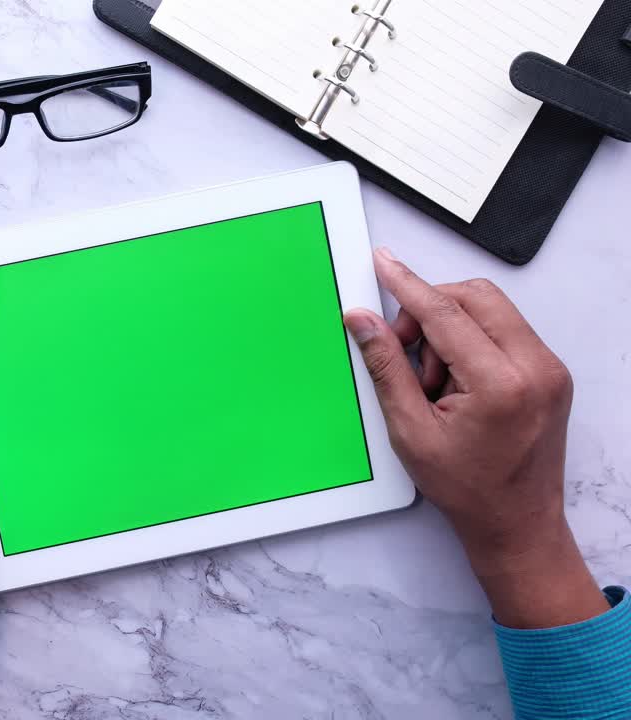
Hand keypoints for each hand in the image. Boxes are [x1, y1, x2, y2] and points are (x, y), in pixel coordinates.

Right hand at [343, 249, 607, 628]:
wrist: (517, 523)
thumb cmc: (469, 489)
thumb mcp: (411, 430)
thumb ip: (386, 367)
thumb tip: (363, 321)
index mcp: (502, 384)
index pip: (446, 312)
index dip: (407, 285)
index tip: (384, 263)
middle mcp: (536, 368)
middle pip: (474, 297)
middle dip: (429, 310)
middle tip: (404, 350)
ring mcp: (549, 368)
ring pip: (490, 310)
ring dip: (450, 329)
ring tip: (433, 383)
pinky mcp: (550, 372)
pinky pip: (504, 331)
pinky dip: (470, 343)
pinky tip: (454, 382)